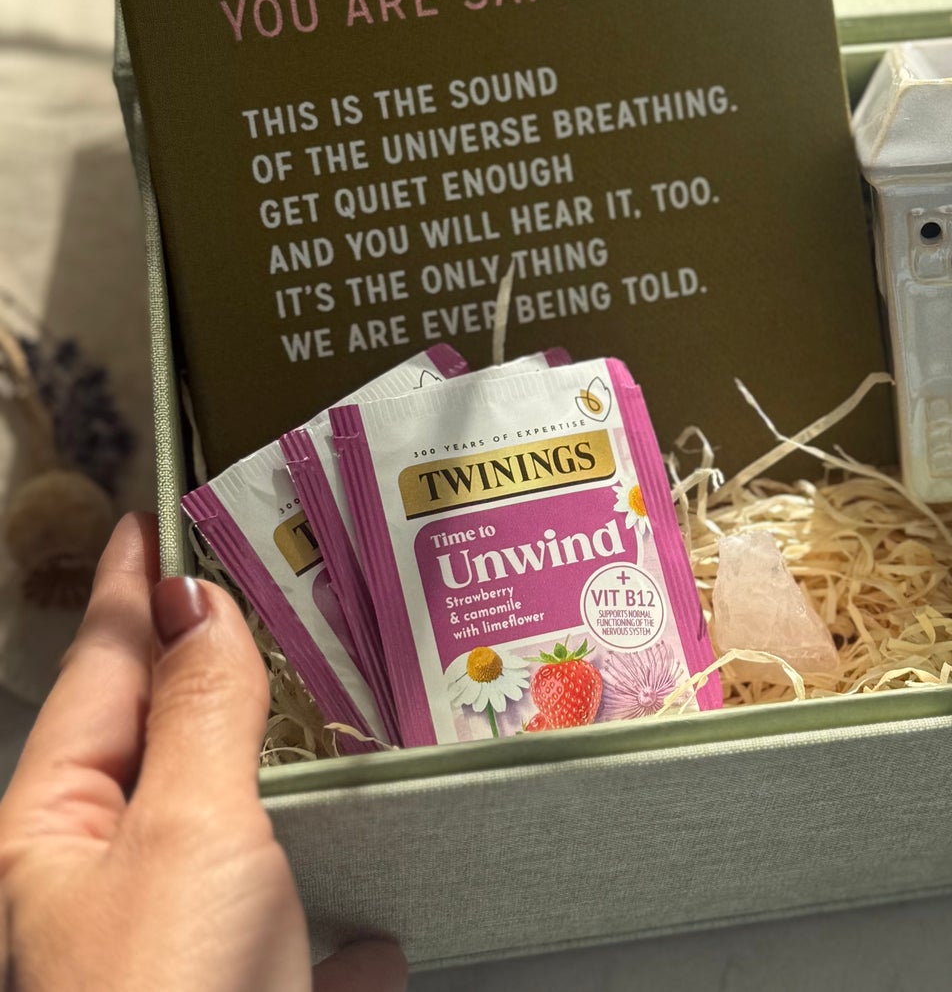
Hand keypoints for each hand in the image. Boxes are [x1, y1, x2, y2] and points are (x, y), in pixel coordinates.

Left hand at [0, 513, 407, 991]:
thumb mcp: (189, 831)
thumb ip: (200, 713)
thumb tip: (196, 604)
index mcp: (62, 833)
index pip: (103, 670)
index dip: (130, 589)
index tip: (148, 521)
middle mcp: (105, 892)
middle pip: (159, 755)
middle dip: (202, 683)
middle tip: (242, 603)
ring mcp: (173, 957)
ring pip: (232, 845)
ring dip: (276, 798)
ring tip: (320, 743)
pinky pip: (289, 949)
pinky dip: (331, 932)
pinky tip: (371, 942)